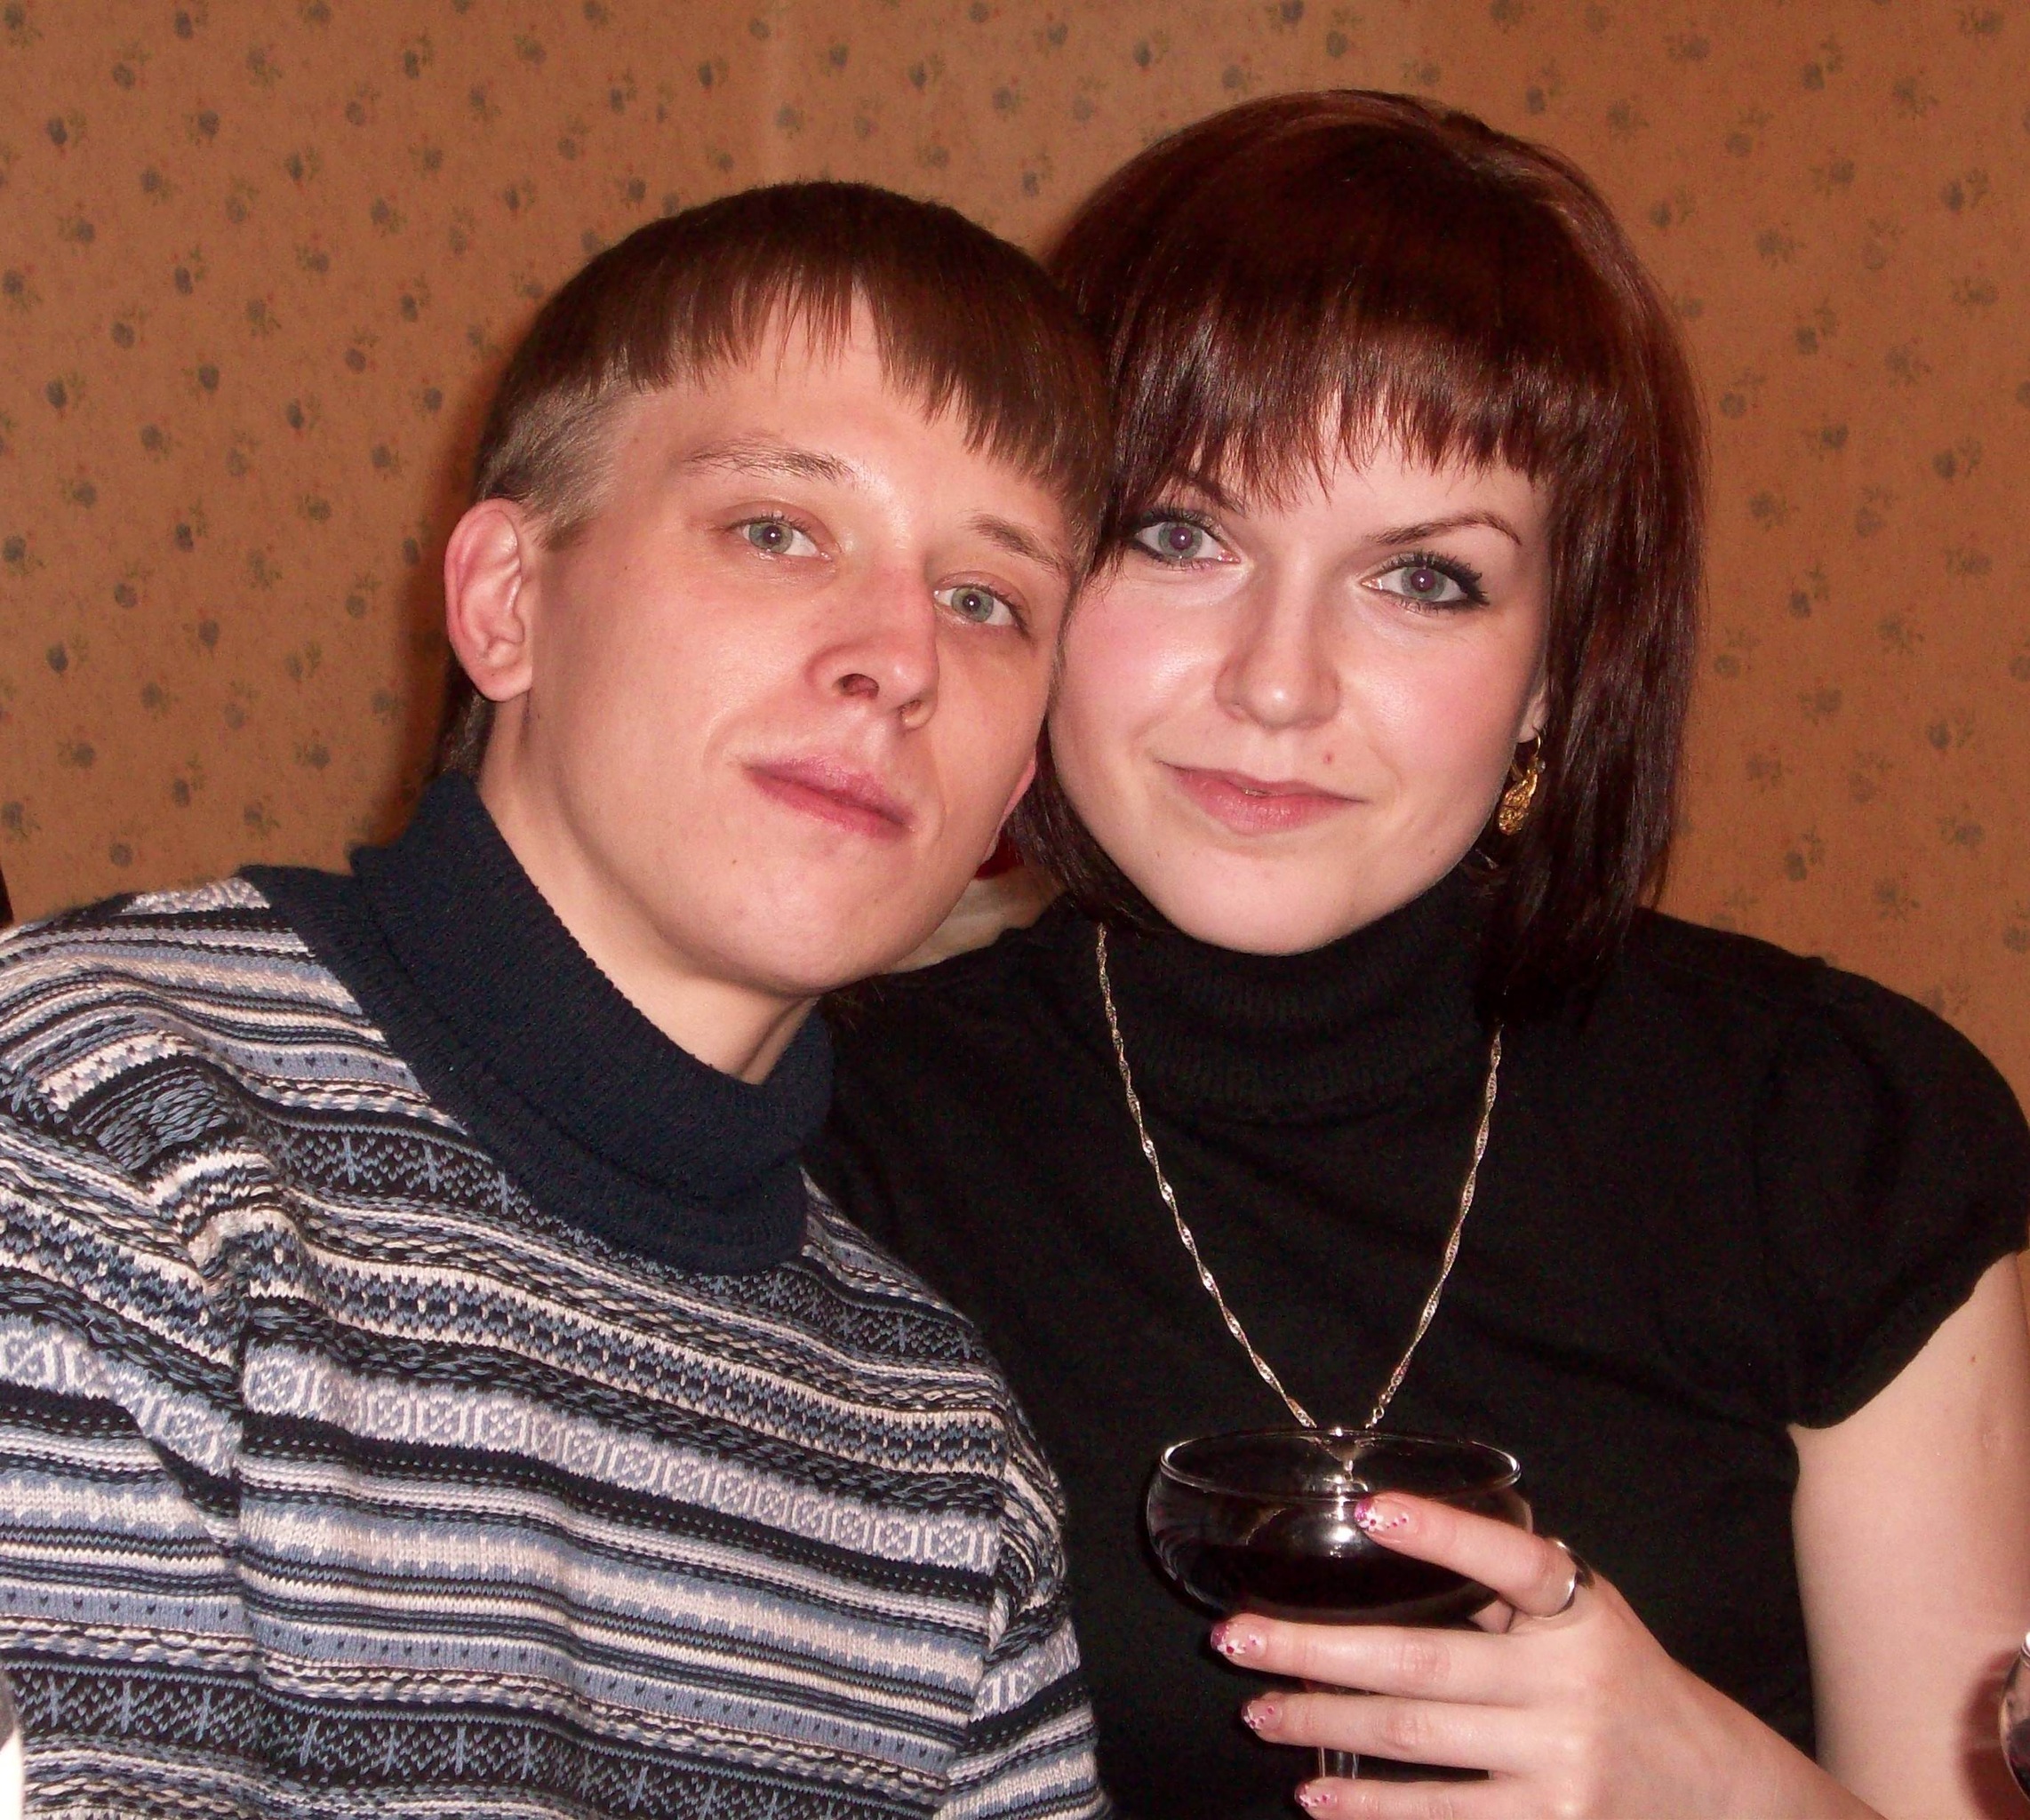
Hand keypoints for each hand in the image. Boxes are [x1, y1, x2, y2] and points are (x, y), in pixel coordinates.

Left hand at [1209, 1491, 1877, 1817]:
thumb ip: (1507, 1595)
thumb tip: (1386, 1547)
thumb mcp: (1587, 1621)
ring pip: (1413, 1741)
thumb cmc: (1622, 1684)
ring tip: (1258, 1711)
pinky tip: (1317, 1796)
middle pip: (1420, 1663)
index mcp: (1580, 1615)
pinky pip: (1442, 1817)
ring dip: (1321, 1726)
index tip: (1372, 1509)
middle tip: (1235, 1639)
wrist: (1715, 1796)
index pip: (1513, 1563)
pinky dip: (1372, 1808)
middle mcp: (1571, 1687)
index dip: (1442, 1533)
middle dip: (1314, 1651)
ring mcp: (1560, 1764)